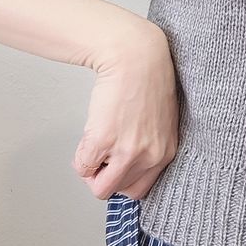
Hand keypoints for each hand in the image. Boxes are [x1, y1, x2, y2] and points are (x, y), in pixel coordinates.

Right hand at [72, 25, 179, 200]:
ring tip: (94, 150)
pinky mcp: (103, 140)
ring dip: (92, 172)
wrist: (135, 55)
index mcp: (165, 151)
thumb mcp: (162, 119)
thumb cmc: (148, 78)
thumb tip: (128, 161)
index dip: (124, 178)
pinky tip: (87, 137)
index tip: (116, 165)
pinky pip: (83, 167)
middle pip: (121, 191)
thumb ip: (151, 143)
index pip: (142, 188)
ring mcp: (126, 151)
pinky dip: (80, 157)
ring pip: (101, 188)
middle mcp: (149, 156)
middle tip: (102, 156)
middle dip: (107, 176)